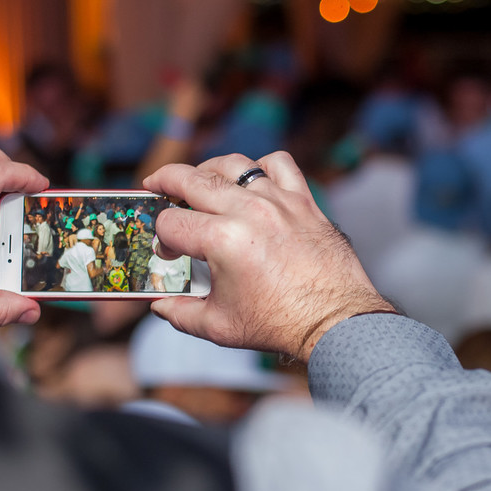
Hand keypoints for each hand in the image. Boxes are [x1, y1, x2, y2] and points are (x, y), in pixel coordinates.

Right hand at [144, 152, 393, 362]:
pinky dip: (261, 167)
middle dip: (164, 181)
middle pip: (191, 179)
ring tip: (198, 180)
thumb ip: (181, 313)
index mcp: (223, 241)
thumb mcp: (219, 326)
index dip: (162, 239)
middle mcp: (249, 212)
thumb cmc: (280, 324)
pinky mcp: (304, 201)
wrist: (335, 321)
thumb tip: (161, 304)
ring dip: (208, 169)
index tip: (169, 252)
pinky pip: (279, 164)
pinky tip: (252, 181)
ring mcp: (279, 202)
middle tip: (154, 185)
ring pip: (233, 165)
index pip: (172, 223)